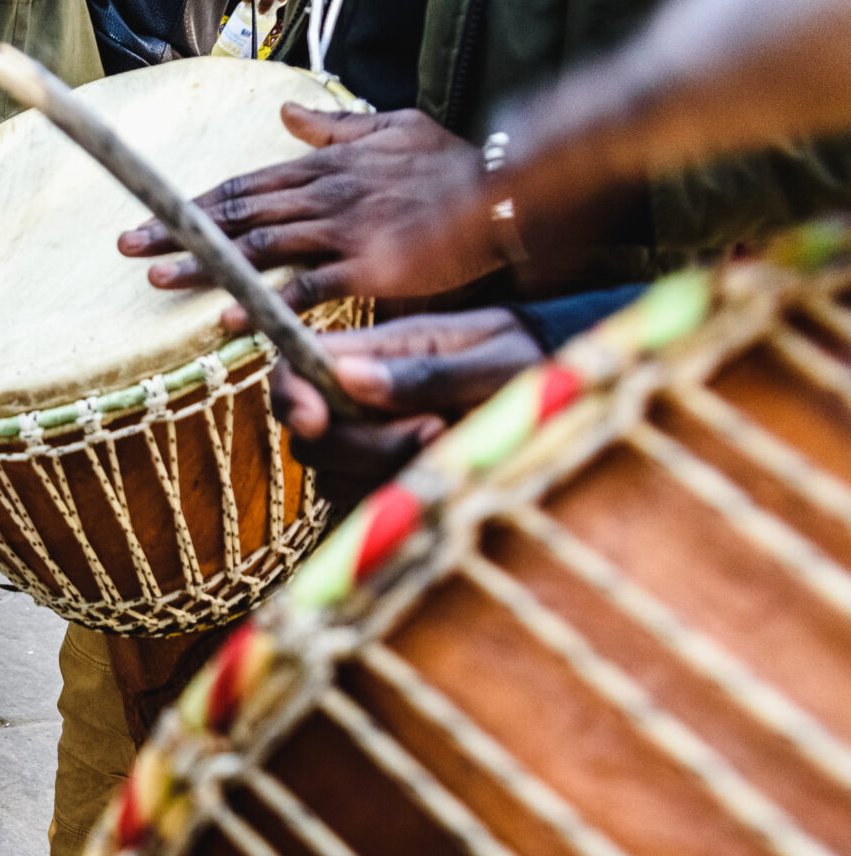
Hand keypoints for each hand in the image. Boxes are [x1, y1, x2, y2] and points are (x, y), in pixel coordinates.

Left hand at [117, 107, 496, 313]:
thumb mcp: (393, 128)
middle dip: (178, 229)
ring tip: (157, 277)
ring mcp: (343, 229)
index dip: (194, 202)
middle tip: (125, 246)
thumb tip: (289, 114)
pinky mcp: (367, 266)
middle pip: (237, 212)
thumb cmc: (451, 165)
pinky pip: (305, 287)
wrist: (504, 191)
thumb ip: (337, 127)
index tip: (148, 213)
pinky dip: (264, 303)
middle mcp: (323, 194)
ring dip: (205, 264)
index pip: (245, 184)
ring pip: (258, 246)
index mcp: (325, 167)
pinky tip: (226, 317)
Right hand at [275, 307, 543, 498]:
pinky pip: (360, 504)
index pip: (295, 368)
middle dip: (360, 446)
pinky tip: (438, 473)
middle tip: (433, 428)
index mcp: (375, 351)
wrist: (565, 384)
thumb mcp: (493, 356)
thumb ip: (425, 371)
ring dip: (383, 472)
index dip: (291, 396)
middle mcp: (359, 399)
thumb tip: (350, 377)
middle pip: (309, 438)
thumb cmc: (532, 356)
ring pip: (331, 477)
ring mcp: (370, 444)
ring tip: (448, 442)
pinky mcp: (385, 481)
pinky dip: (392, 497)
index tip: (317, 421)